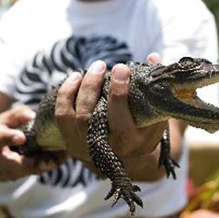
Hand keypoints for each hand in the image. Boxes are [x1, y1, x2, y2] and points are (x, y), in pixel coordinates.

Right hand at [0, 105, 65, 180]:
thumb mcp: (0, 120)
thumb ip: (16, 115)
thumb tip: (32, 115)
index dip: (8, 138)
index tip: (20, 137)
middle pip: (14, 164)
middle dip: (34, 163)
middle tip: (53, 157)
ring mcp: (3, 172)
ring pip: (26, 170)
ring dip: (44, 164)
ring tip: (63, 154)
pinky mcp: (13, 176)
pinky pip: (31, 172)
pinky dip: (45, 165)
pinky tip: (61, 157)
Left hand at [55, 53, 168, 179]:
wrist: (130, 160)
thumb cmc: (145, 130)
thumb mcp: (156, 113)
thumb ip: (154, 86)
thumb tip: (153, 57)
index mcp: (132, 141)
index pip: (119, 115)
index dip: (118, 90)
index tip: (121, 68)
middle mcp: (107, 148)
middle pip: (91, 116)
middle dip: (92, 86)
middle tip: (100, 65)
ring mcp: (86, 148)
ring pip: (75, 116)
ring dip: (78, 89)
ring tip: (88, 70)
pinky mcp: (73, 144)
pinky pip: (62, 117)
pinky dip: (65, 95)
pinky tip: (74, 79)